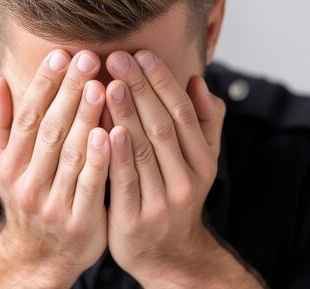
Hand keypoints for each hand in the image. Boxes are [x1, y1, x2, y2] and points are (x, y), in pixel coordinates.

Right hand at [0, 50, 108, 286]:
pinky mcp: (79, 221)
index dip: (43, 85)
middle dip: (68, 92)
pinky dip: (99, 159)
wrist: (41, 253)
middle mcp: (27, 183)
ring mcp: (52, 204)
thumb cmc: (26, 195)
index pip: (26, 117)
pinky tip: (111, 132)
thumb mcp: (0, 165)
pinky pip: (90, 185)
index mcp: (8, 165)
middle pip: (50, 131)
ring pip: (71, 154)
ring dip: (86, 118)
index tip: (60, 55)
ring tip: (101, 85)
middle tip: (86, 59)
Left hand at [104, 50, 225, 285]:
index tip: (142, 54)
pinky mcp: (136, 219)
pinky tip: (105, 127)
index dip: (163, 82)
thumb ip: (203, 122)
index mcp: (203, 161)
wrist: (168, 254)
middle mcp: (187, 180)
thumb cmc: (177, 196)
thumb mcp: (200, 162)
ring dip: (126, 114)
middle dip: (140, 89)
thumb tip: (198, 81)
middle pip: (162, 126)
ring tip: (108, 83)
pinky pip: (124, 180)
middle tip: (118, 58)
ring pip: (143, 150)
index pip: (182, 113)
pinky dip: (117, 153)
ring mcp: (162, 202)